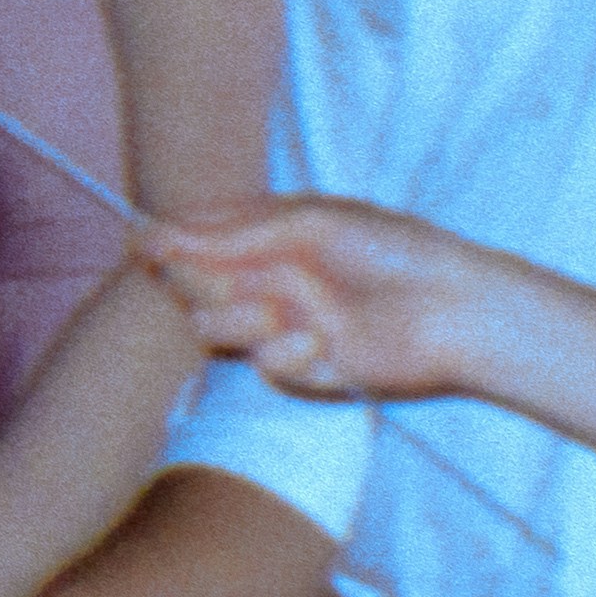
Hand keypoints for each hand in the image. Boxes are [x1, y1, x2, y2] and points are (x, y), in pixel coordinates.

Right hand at [129, 194, 558, 414]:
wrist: (454, 310)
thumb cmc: (392, 251)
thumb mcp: (307, 224)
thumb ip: (232, 232)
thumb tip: (156, 231)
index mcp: (270, 239)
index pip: (197, 240)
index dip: (167, 242)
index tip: (141, 241)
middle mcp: (270, 283)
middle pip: (193, 285)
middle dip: (193, 279)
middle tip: (209, 272)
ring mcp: (284, 327)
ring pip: (214, 328)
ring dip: (234, 318)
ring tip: (274, 310)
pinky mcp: (306, 372)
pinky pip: (262, 366)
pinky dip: (283, 353)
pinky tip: (318, 342)